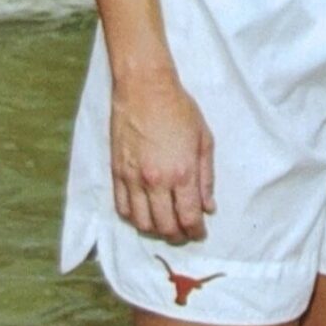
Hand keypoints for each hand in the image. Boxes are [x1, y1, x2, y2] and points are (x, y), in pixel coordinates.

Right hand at [109, 69, 215, 241]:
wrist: (145, 89)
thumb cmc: (179, 110)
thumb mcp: (204, 141)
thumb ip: (206, 178)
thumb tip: (209, 207)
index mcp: (182, 173)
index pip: (189, 218)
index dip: (196, 232)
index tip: (200, 233)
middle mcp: (156, 181)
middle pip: (165, 227)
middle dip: (178, 236)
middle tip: (185, 234)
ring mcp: (133, 179)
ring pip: (141, 223)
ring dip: (155, 231)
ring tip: (165, 227)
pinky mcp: (117, 173)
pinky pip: (122, 208)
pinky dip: (133, 218)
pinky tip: (144, 215)